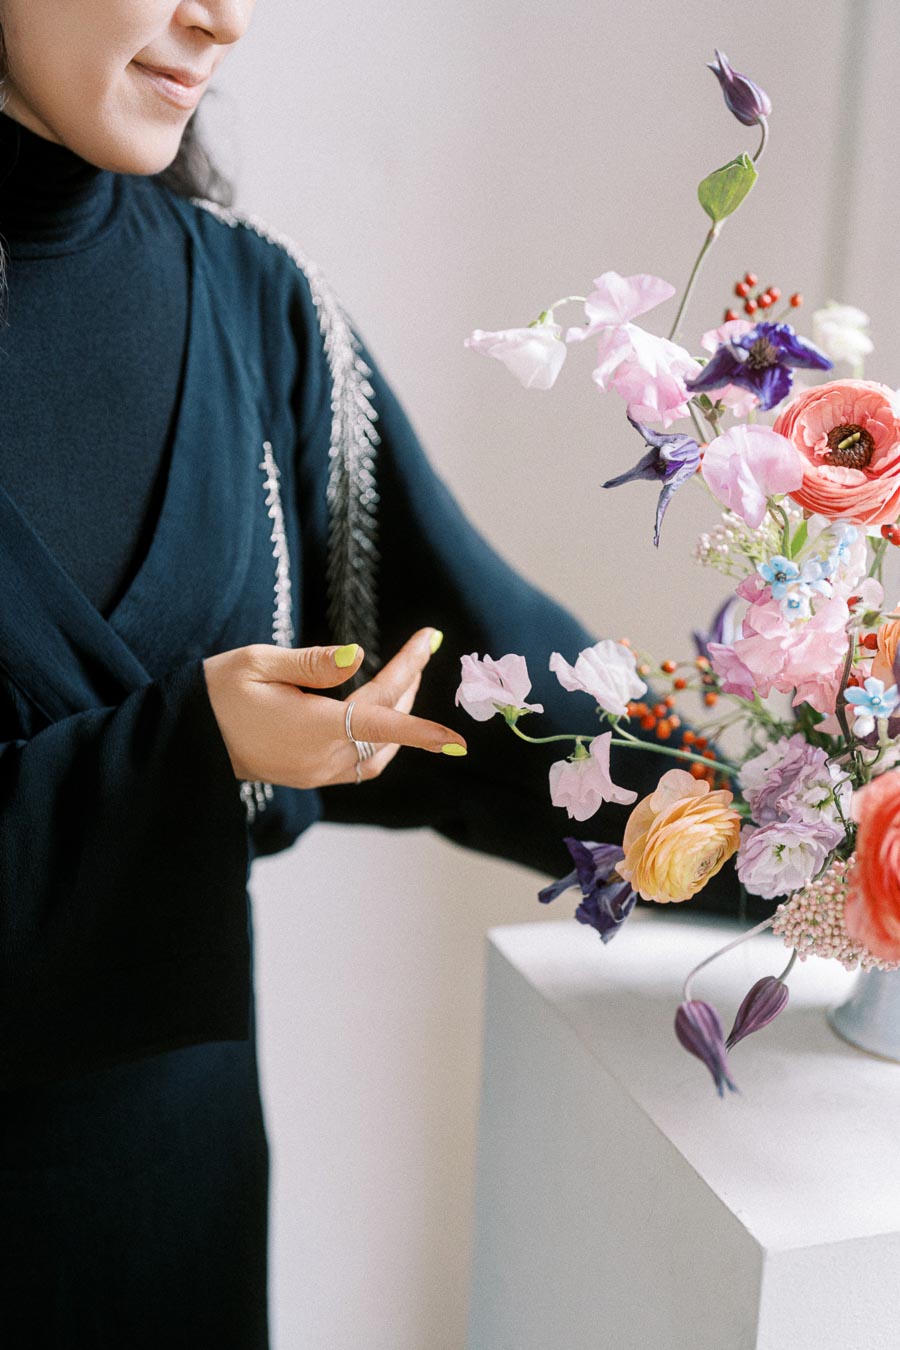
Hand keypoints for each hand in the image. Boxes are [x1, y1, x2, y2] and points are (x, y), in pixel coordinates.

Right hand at [202, 628, 466, 788]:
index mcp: (312, 728)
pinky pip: (361, 762)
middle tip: (424, 646)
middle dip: (411, 686)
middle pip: (386, 726)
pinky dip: (380, 737)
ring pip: (379, 750)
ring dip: (400, 716)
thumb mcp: (256, 663)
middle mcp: (322, 757)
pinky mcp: (311, 777)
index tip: (460, 737)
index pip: (381, 722)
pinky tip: (379, 712)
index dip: (424, 729)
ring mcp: (317, 773)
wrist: (185, 739)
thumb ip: (310, 662)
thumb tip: (357, 655)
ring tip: (407, 676)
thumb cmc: (216, 692)